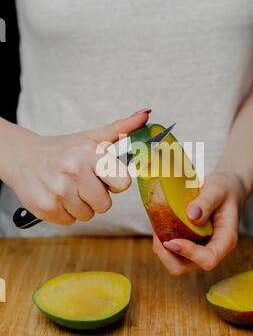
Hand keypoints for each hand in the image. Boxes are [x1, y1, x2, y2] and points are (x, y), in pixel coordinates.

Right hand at [1, 110, 149, 224]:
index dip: (114, 182)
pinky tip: (57, 196)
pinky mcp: (46, 207)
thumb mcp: (91, 137)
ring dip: (80, 205)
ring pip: (88, 215)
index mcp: (90, 153)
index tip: (103, 176)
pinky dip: (65, 212)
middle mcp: (75, 170)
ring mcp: (59, 190)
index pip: (123, 183)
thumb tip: (146, 114)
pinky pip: (70, 221)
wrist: (23, 157)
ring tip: (68, 188)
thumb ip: (121, 128)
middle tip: (82, 183)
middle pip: (105, 204)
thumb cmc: (63, 149)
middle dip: (96, 197)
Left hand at [152, 171, 246, 275]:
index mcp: (225, 241)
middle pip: (185, 267)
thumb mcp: (217, 189)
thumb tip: (191, 216)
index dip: (188, 253)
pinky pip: (171, 252)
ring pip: (174, 262)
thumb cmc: (224, 190)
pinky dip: (161, 242)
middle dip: (166, 255)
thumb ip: (206, 201)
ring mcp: (198, 250)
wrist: (225, 190)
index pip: (208, 259)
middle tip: (157, 232)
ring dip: (161, 249)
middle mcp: (211, 250)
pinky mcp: (188, 244)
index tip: (171, 240)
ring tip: (157, 225)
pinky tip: (159, 223)